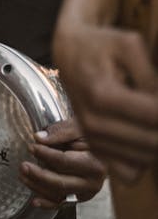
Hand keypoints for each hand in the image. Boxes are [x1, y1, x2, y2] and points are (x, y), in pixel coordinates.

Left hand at [19, 118, 105, 208]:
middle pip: (61, 182)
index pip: (65, 162)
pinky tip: (34, 201)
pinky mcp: (79, 197)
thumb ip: (59, 132)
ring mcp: (86, 193)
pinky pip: (62, 204)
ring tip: (22, 176)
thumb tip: (39, 138)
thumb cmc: (89, 134)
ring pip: (59, 195)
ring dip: (38, 187)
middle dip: (39, 175)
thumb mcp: (78, 127)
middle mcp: (93, 183)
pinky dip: (47, 204)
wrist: (101, 146)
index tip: (31, 147)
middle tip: (23, 166)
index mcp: (95, 164)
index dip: (45, 154)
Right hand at [54, 25, 157, 181]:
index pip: (154, 116)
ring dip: (154, 141)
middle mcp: (92, 121)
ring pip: (144, 161)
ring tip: (151, 118)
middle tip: (156, 106)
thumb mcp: (129, 45)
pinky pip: (131, 173)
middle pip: (152, 142)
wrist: (70, 52)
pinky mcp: (95, 148)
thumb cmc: (101, 45)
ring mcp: (92, 138)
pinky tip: (144, 134)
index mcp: (102, 94)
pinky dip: (143, 159)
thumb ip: (150, 77)